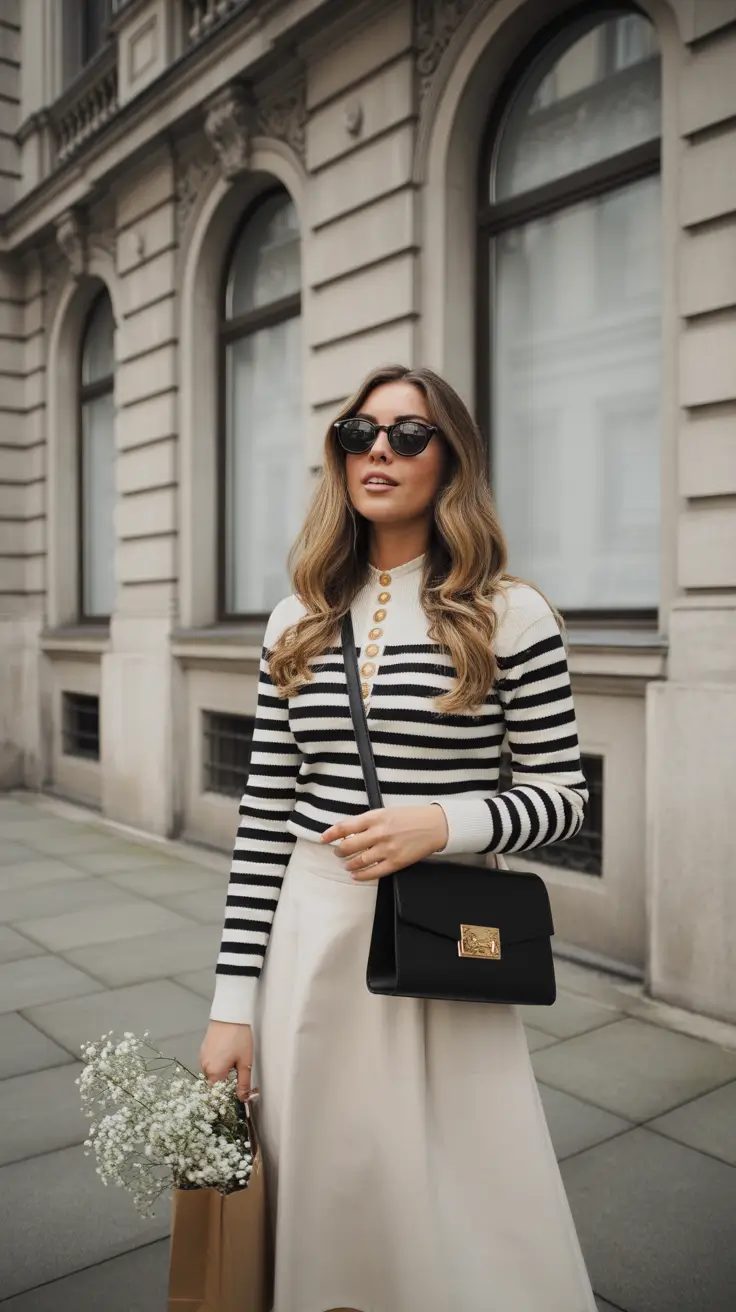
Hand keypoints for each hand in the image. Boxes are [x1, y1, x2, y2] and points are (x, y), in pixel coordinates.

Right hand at [199, 1021, 253, 1099]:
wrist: (230, 1015)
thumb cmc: (239, 1038)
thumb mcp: (245, 1062)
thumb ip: (244, 1083)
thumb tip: (243, 1099)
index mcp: (214, 1072)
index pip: (217, 1093)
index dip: (227, 1094)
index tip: (236, 1091)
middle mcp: (204, 1067)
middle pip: (215, 1082)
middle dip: (226, 1081)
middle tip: (238, 1072)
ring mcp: (202, 1057)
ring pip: (212, 1072)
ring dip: (221, 1071)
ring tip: (233, 1060)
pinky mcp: (202, 1050)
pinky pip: (210, 1063)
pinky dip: (217, 1063)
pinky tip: (227, 1054)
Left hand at [320, 804, 448, 880]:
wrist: (434, 825)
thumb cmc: (410, 816)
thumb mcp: (386, 811)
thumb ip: (367, 821)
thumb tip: (348, 831)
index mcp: (375, 817)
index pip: (345, 826)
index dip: (331, 834)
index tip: (323, 839)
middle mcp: (379, 833)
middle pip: (349, 845)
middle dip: (339, 851)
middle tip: (338, 853)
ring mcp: (387, 849)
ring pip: (359, 860)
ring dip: (349, 863)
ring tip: (346, 864)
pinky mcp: (396, 862)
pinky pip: (373, 872)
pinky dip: (361, 875)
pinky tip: (356, 875)